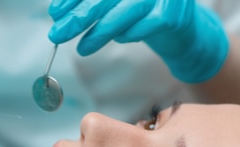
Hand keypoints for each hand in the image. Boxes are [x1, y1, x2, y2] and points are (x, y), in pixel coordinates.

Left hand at [48, 0, 228, 82]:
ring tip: (81, 49)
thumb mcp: (117, 3)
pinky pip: (140, 28)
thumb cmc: (145, 12)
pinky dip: (126, 36)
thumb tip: (59, 13)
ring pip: (123, 11)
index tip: (55, 12)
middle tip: (57, 33)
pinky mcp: (172, 14)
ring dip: (98, 32)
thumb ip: (94, 3)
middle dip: (79, 15)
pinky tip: (119, 40)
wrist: (185, 29)